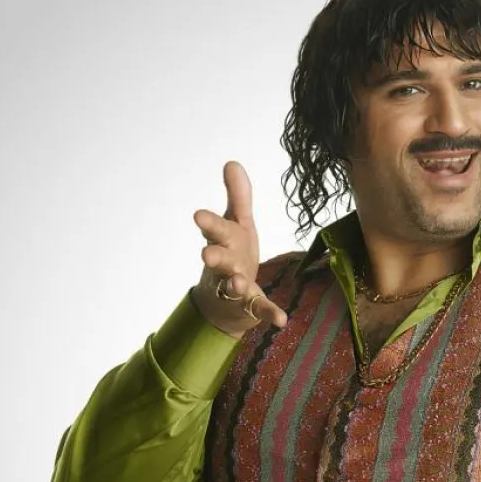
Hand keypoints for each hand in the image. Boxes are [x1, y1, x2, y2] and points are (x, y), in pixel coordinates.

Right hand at [190, 160, 287, 336]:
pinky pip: (259, 309)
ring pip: (232, 285)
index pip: (216, 229)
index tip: (198, 215)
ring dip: (234, 283)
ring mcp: (235, 286)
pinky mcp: (249, 305)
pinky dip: (269, 314)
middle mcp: (226, 264)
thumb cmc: (232, 252)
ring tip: (238, 282)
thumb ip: (238, 196)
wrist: (222, 301)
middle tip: (207, 254)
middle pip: (219, 259)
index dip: (209, 224)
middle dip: (214, 256)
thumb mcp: (238, 223)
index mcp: (225, 241)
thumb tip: (232, 162)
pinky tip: (281, 320)